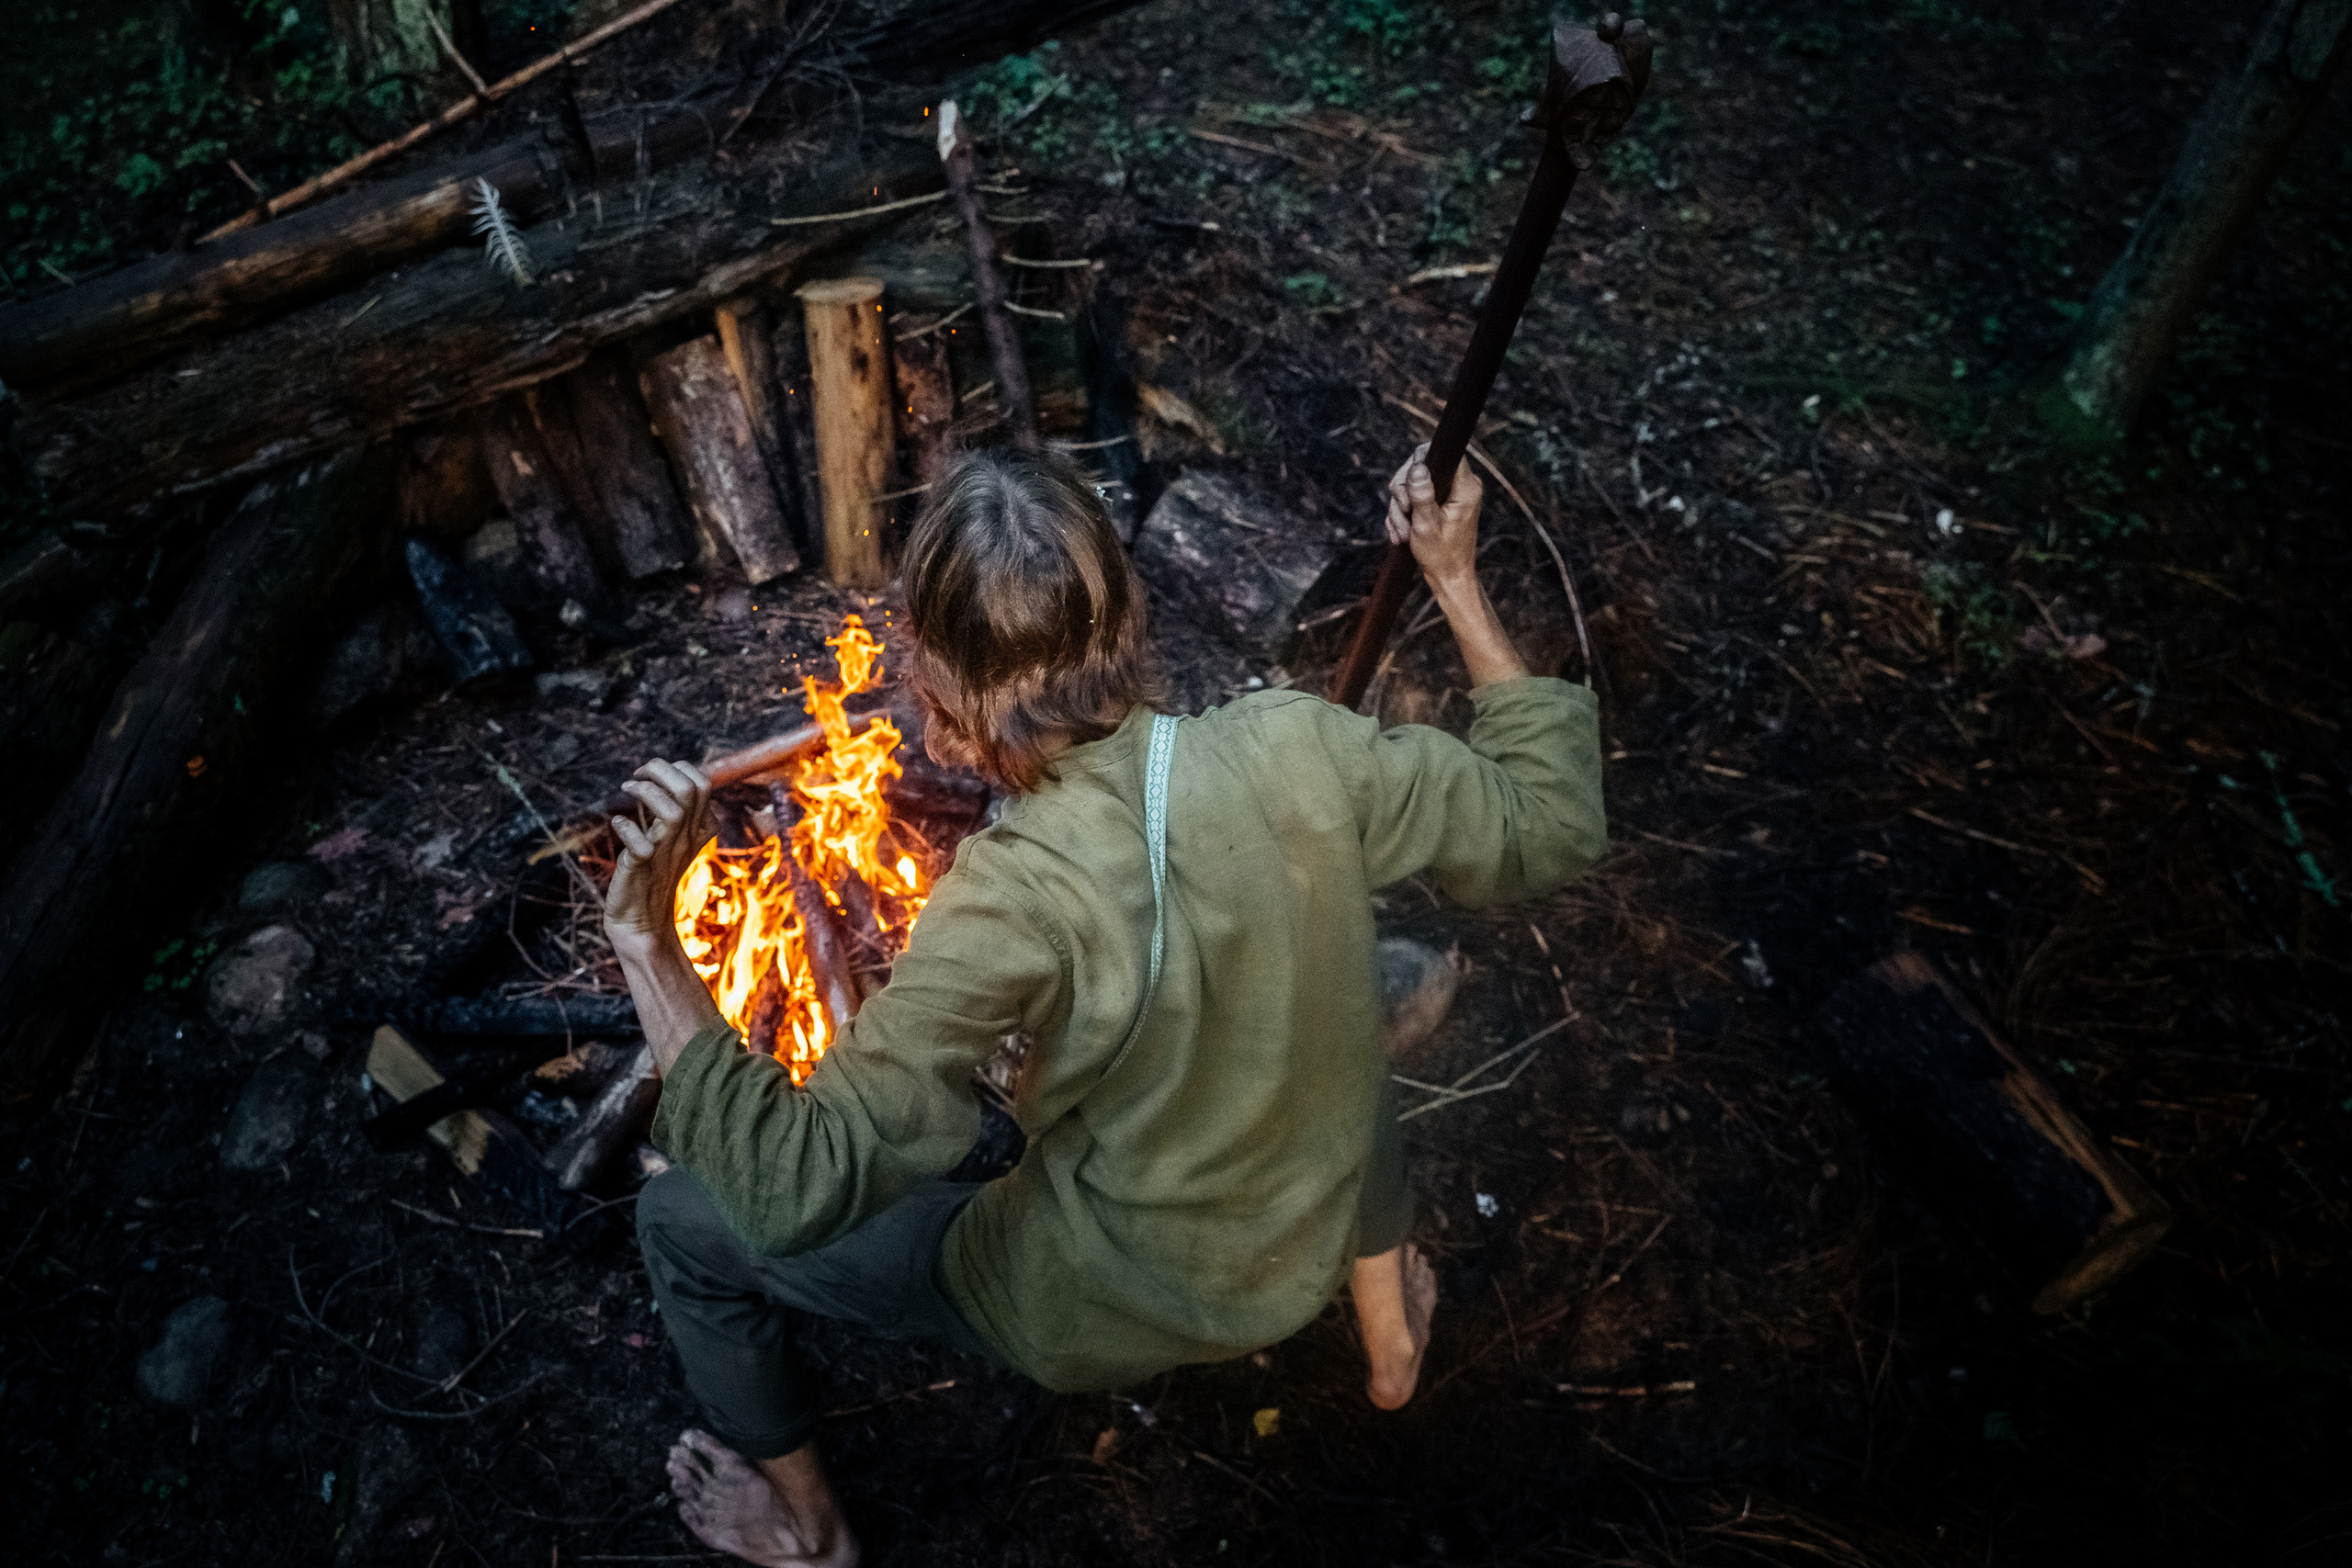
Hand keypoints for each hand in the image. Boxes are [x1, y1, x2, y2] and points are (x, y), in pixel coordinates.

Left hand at [603, 760, 714, 955]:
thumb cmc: (652, 879)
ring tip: (625, 791)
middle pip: (692, 789)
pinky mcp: (641, 869)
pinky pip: (641, 845)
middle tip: (636, 777)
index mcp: (697, 830)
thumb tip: (662, 780)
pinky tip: (616, 825)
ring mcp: (665, 854)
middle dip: (661, 769)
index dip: (675, 769)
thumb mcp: (670, 842)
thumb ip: (674, 813)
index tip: (648, 776)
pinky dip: (624, 828)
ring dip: (645, 792)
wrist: (642, 925)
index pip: (703, 784)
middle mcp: (685, 839)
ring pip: (674, 811)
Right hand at [1384, 443, 1484, 587]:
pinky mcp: (1439, 502)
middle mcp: (1460, 485)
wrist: (1448, 577)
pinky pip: (1414, 496)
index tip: (1407, 487)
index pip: (1442, 451)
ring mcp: (1449, 493)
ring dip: (1400, 508)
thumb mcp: (1426, 525)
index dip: (1418, 461)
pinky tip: (1402, 533)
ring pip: (1412, 482)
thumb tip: (1417, 467)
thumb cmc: (1441, 555)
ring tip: (1403, 532)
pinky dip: (1403, 514)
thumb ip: (1421, 495)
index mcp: (1464, 488)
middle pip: (1421, 464)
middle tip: (1403, 514)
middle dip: (1403, 491)